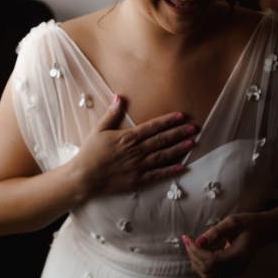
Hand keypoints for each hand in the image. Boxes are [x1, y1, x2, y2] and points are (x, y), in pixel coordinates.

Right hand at [71, 94, 195, 197]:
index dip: (168, 121)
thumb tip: (119, 97)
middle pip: (162, 140)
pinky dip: (170, 171)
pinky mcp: (138, 180)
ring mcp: (139, 166)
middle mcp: (136, 151)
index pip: (153, 126)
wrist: (84, 177)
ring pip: (163, 156)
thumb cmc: (90, 152)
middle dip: (178, 133)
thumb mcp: (99, 129)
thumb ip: (111, 114)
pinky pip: (157, 175)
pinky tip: (181, 167)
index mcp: (128, 137)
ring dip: (178, 149)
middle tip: (193, 128)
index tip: (181, 116)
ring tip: (191, 143)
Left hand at [182, 213, 271, 277]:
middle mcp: (237, 268)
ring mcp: (234, 271)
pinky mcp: (230, 270)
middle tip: (187, 238)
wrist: (264, 230)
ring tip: (191, 244)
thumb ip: (216, 232)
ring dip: (195, 260)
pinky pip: (211, 273)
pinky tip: (198, 250)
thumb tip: (199, 241)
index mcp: (238, 256)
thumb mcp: (233, 222)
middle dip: (193, 254)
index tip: (186, 237)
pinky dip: (201, 263)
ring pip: (207, 274)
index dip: (195, 251)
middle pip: (207, 269)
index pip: (211, 261)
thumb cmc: (249, 223)